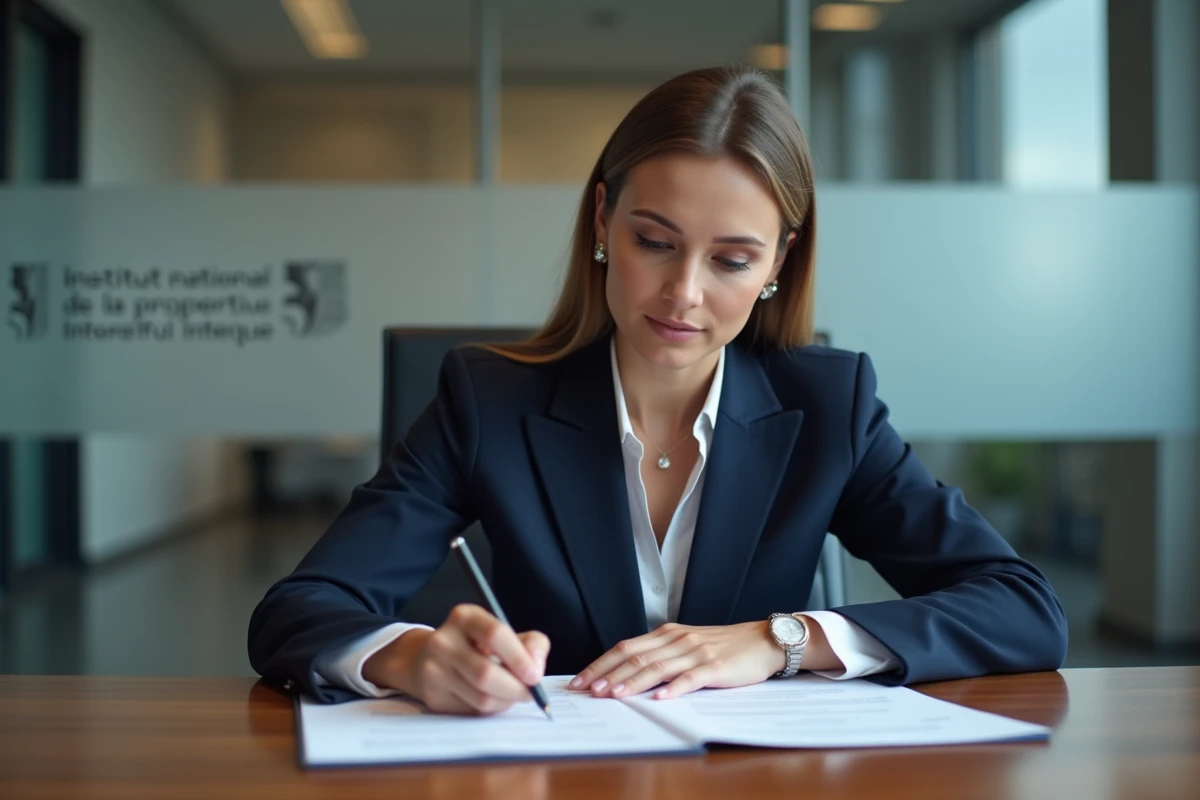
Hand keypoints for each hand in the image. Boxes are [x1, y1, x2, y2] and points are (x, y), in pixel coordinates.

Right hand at [362, 604, 549, 714]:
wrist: (428, 657)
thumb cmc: (477, 645)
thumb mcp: (505, 634)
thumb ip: (531, 644)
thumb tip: (536, 666)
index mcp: (465, 617)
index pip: (494, 634)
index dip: (518, 658)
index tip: (534, 675)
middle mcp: (444, 640)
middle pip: (486, 673)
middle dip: (515, 688)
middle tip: (530, 693)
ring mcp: (434, 669)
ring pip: (481, 697)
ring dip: (505, 701)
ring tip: (511, 694)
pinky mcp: (433, 695)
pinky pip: (471, 710)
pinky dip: (490, 709)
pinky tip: (492, 698)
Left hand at [568, 621, 783, 700]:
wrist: (761, 640)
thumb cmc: (723, 646)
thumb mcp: (686, 644)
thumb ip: (660, 654)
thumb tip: (626, 674)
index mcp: (667, 634)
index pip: (626, 647)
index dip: (601, 663)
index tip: (581, 679)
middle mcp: (677, 640)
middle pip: (635, 656)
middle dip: (608, 675)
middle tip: (588, 690)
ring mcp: (695, 653)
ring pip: (657, 667)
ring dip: (632, 682)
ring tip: (614, 695)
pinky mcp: (715, 667)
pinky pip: (691, 678)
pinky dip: (674, 688)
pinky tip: (660, 698)